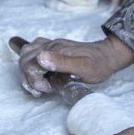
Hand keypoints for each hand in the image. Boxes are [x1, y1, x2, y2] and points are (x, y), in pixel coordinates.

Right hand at [17, 34, 133, 96]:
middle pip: (25, 59)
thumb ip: (61, 63)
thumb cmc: (98, 64)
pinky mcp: (54, 47)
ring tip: (38, 83)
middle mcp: (51, 45)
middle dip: (28, 77)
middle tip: (42, 89)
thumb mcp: (83, 67)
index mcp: (56, 50)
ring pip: (26, 53)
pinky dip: (30, 62)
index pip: (31, 64)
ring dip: (27, 70)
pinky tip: (40, 71)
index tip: (48, 89)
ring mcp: (52, 45)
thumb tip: (40, 58)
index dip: (35, 80)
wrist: (108, 55)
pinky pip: (33, 49)